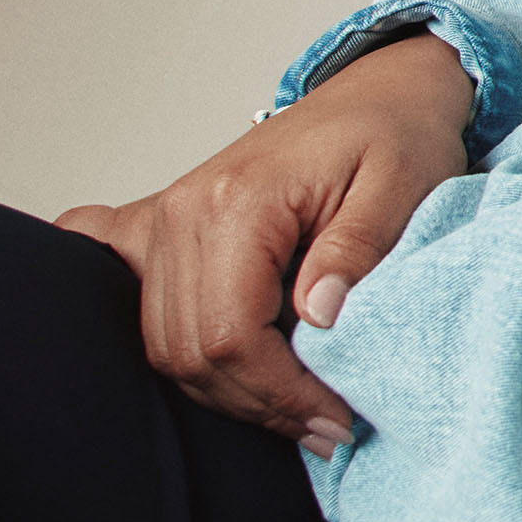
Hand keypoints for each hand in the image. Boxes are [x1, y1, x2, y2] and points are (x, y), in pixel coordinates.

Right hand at [53, 32, 473, 450]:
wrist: (376, 94)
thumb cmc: (393, 135)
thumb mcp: (401, 187)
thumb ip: (355, 251)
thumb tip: (316, 319)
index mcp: (239, 200)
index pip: (232, 336)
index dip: (280, 395)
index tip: (334, 422)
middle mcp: (185, 208)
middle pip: (190, 350)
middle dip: (257, 406)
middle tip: (323, 427)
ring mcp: (167, 215)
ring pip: (164, 342)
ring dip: (222, 389)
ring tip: (289, 405)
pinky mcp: (166, 222)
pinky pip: (120, 277)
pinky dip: (139, 320)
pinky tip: (168, 347)